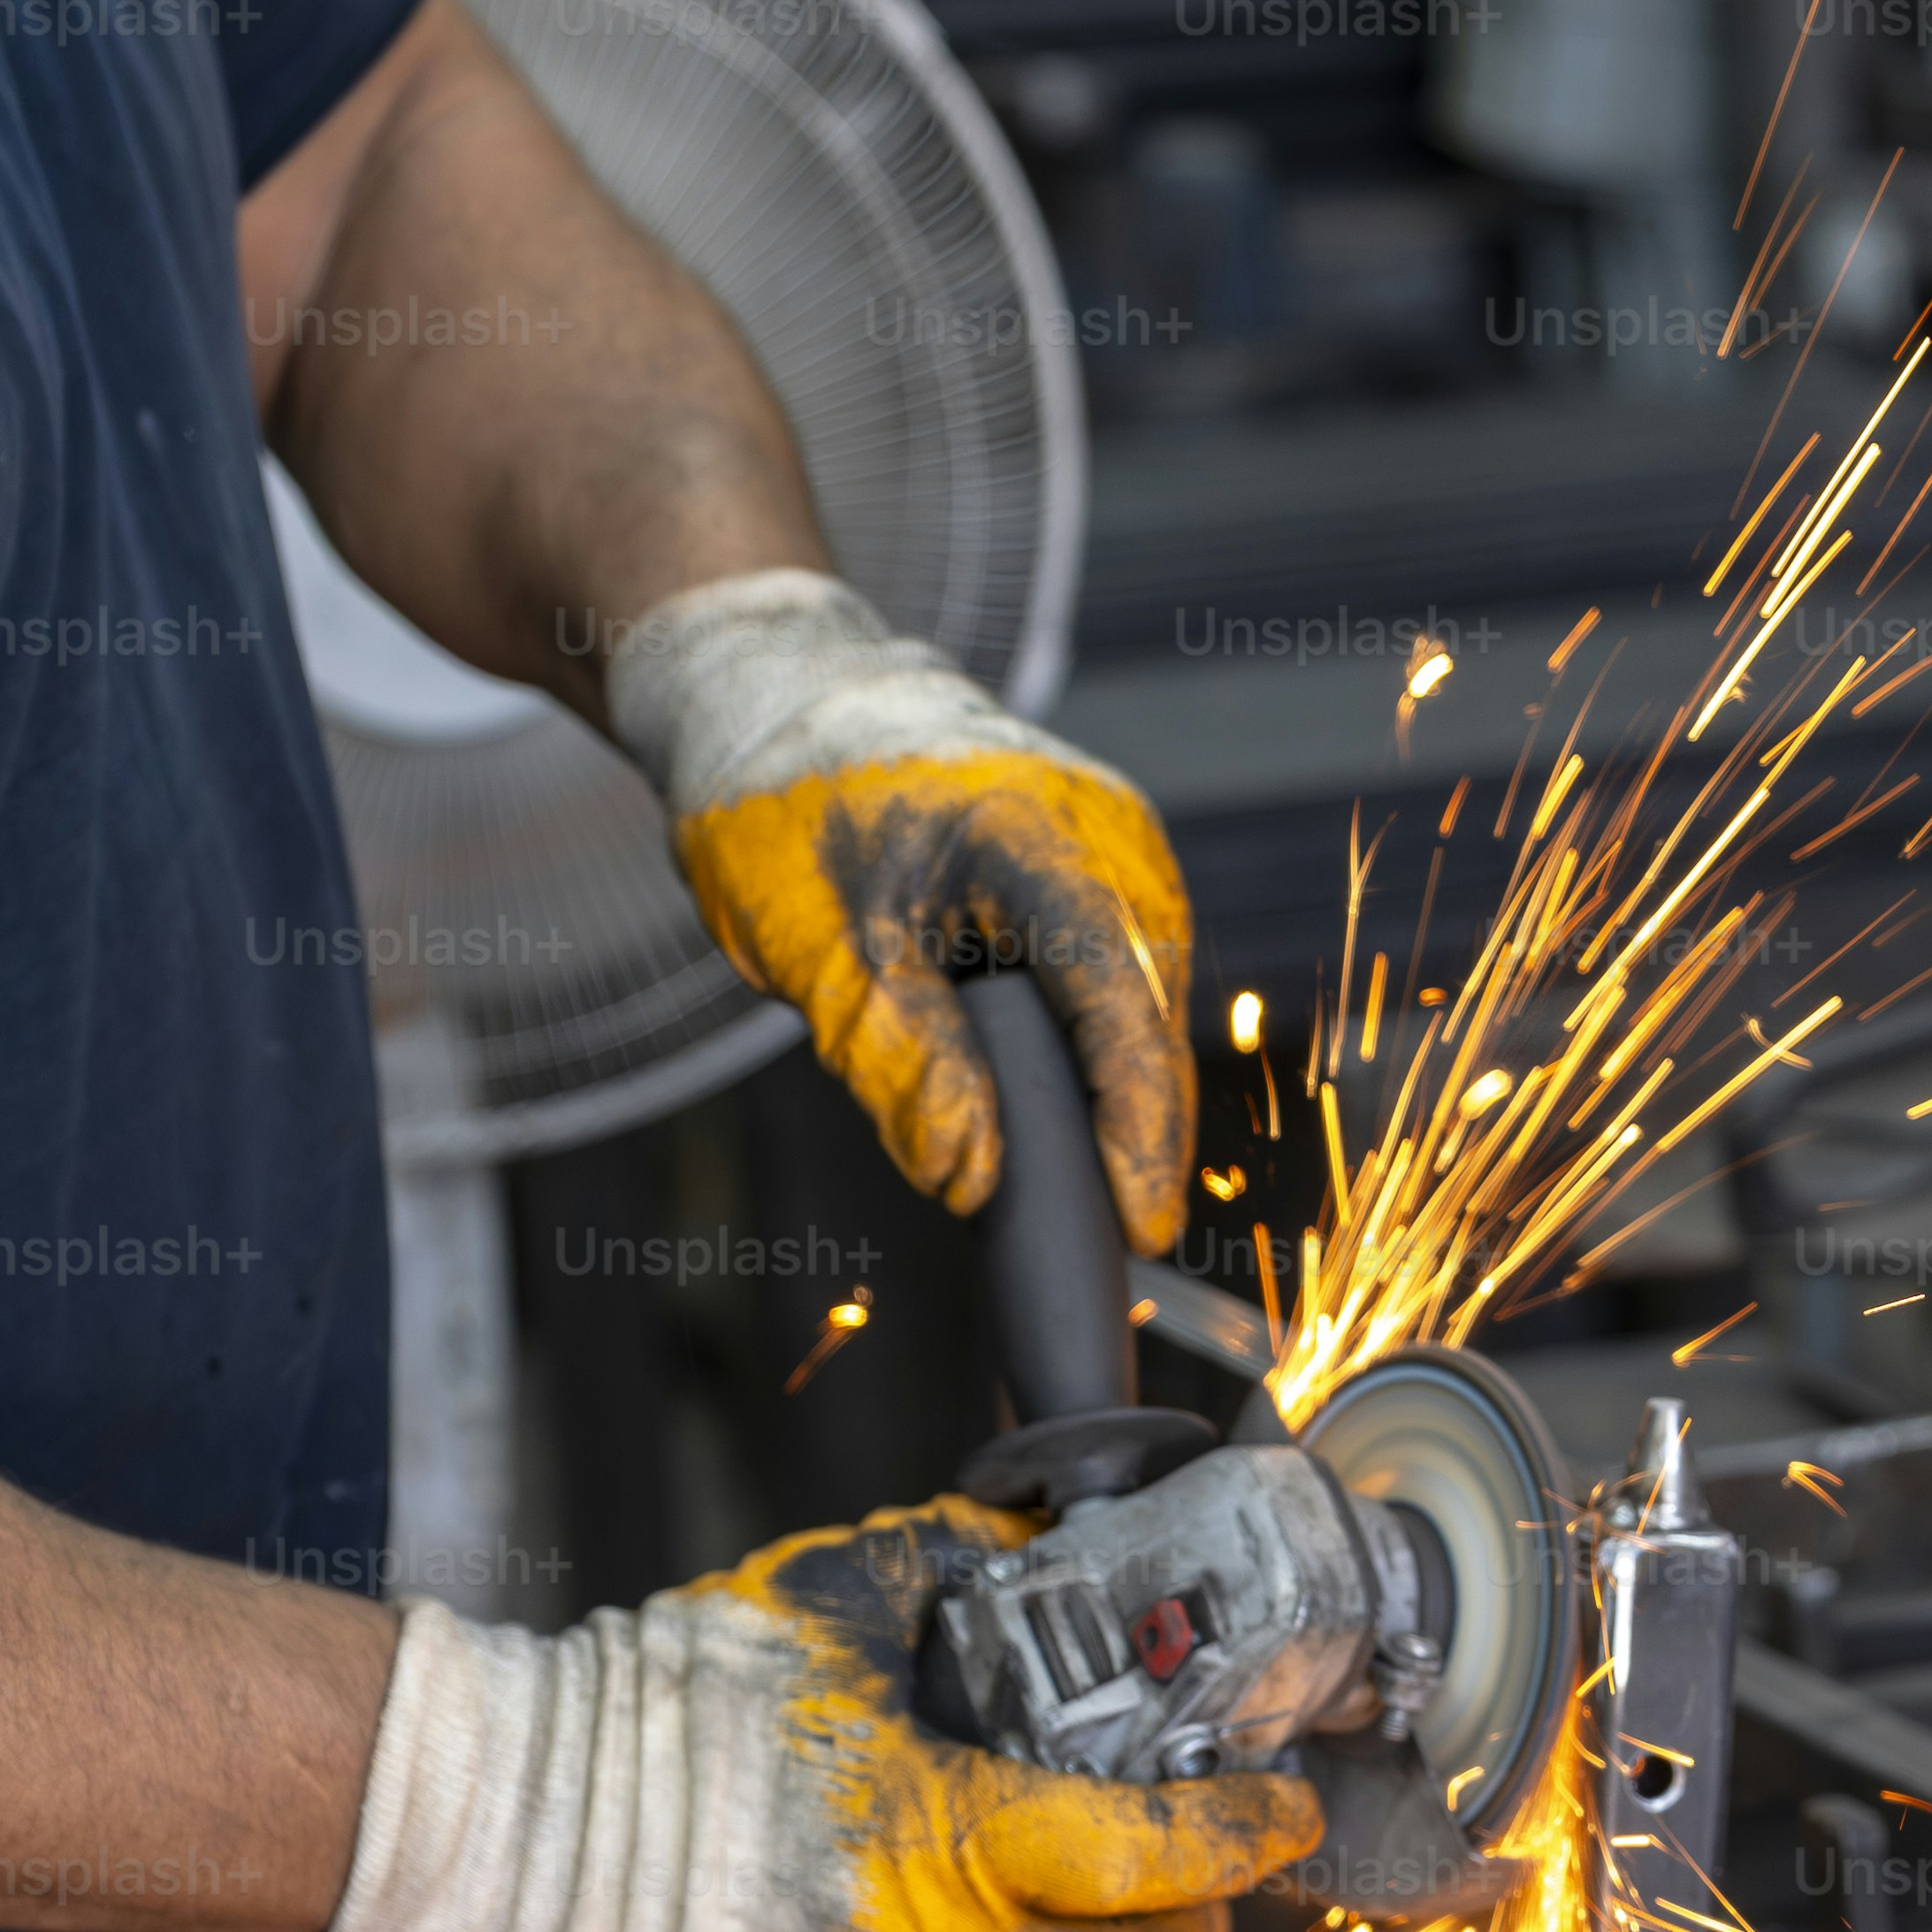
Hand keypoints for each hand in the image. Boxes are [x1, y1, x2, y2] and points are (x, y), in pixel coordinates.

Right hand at [314, 1502, 1317, 1931]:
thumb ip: (962, 1565)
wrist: (549, 1826)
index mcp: (968, 1845)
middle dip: (1196, 1924)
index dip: (1248, 1832)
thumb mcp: (842, 1600)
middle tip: (1206, 1872)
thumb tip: (1041, 1539)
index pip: (1167, 1858)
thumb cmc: (682, 1714)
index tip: (1283, 1806)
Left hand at [605, 572, 1194, 1249]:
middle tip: (1115, 1237)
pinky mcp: (1102, 860)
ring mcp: (1114, 839)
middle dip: (1140, 1124)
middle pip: (1151, 1007)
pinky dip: (1097, 1041)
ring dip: (1121, 1086)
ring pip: (1144, 994)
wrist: (780, 693)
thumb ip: (904, 1067)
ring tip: (1097, 1185)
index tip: (1140, 1224)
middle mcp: (1104, 830)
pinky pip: (1120, 968)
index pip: (1116, 1002)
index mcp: (1034, 835)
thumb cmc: (784, 802)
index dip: (1136, 1126)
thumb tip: (972, 1181)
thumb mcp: (820, 951)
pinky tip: (1070, 1104)